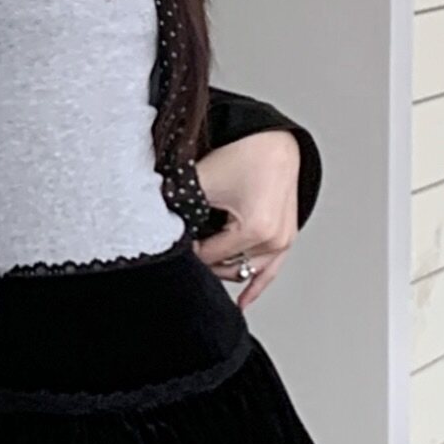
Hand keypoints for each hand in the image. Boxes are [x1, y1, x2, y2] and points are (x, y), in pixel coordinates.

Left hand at [190, 127, 300, 309]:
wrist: (274, 140)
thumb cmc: (246, 155)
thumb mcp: (203, 181)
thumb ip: (179, 207)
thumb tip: (157, 228)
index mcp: (256, 229)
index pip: (210, 258)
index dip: (189, 251)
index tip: (177, 241)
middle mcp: (274, 240)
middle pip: (228, 268)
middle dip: (206, 261)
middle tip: (189, 248)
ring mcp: (283, 242)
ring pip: (245, 271)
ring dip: (225, 269)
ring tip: (206, 267)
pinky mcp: (286, 239)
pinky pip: (270, 272)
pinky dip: (256, 286)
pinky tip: (243, 303)